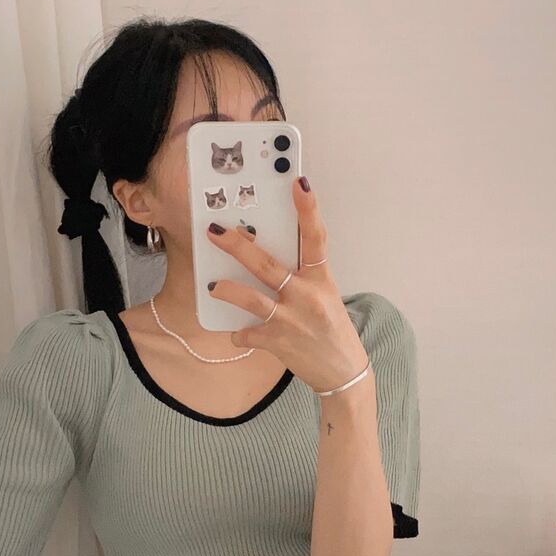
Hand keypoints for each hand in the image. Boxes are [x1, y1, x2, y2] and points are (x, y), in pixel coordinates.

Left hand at [204, 176, 370, 393]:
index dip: (308, 210)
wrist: (342, 372)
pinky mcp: (278, 343)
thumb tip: (264, 257)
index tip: (298, 183)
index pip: (315, 239)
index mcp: (321, 280)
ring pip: (252, 300)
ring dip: (229, 291)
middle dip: (238, 246)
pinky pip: (248, 334)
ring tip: (213, 286)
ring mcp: (291, 321)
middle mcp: (306, 297)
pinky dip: (238, 333)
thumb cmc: (330, 329)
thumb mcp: (324, 296)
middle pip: (267, 265)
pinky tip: (236, 333)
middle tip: (215, 231)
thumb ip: (301, 276)